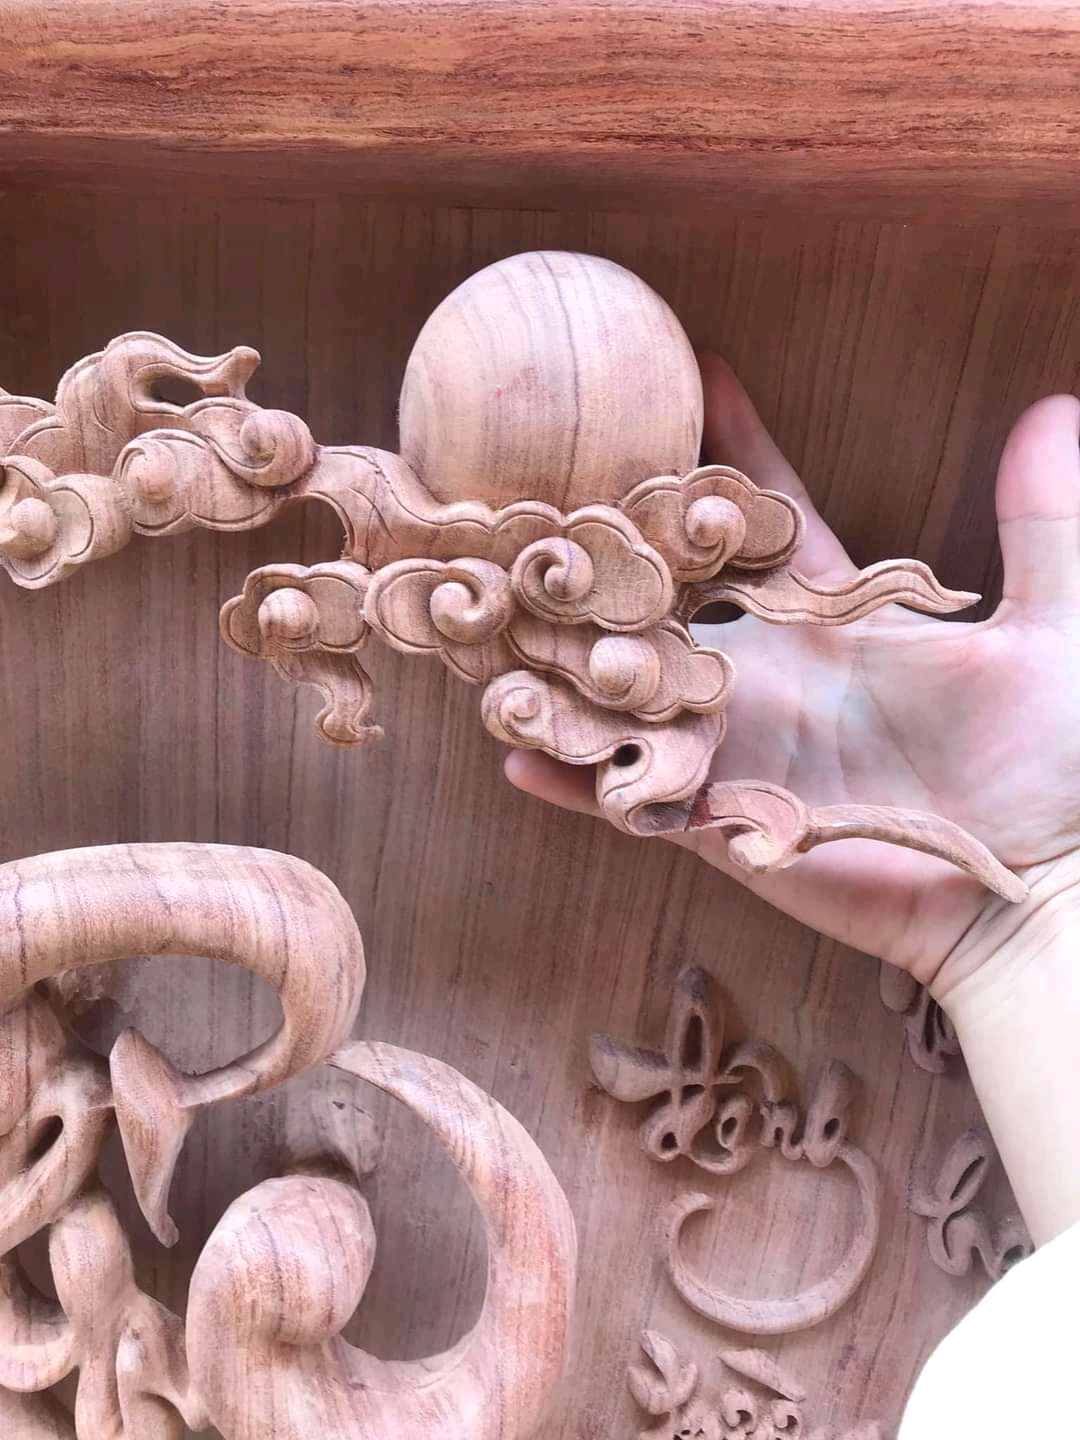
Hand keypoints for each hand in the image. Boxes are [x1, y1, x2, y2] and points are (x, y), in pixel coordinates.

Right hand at [506, 355, 1079, 1002]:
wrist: (1043, 877)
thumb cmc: (1055, 755)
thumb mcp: (1052, 623)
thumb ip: (1040, 523)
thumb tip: (1049, 407)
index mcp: (828, 620)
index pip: (757, 517)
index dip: (727, 446)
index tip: (689, 368)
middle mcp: (766, 675)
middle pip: (664, 598)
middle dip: (605, 549)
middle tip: (538, 490)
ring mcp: (736, 746)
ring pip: (626, 692)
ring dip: (564, 660)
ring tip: (491, 615)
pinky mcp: (721, 820)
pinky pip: (630, 795)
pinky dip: (576, 778)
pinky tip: (517, 750)